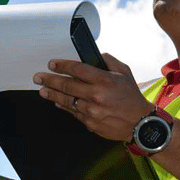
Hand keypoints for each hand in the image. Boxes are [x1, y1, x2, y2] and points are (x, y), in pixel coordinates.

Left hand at [32, 54, 154, 141]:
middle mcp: (96, 95)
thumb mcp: (125, 73)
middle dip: (50, 80)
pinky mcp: (90, 123)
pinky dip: (64, 106)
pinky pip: (73, 112)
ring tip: (43, 90)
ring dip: (52, 94)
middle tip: (38, 77)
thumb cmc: (132, 98)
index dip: (62, 65)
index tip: (52, 64)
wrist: (140, 124)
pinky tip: (57, 101)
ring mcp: (92, 111)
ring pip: (67, 100)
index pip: (77, 69)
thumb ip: (109, 61)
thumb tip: (96, 55)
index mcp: (105, 80)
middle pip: (67, 85)